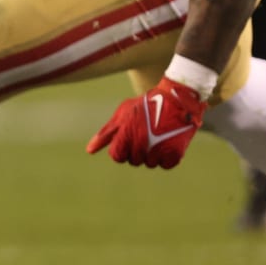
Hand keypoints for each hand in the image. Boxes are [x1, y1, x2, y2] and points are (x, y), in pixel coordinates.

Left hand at [85, 76, 208, 168]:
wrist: (176, 99)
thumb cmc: (145, 106)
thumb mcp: (122, 115)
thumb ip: (105, 134)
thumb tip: (89, 151)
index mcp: (126, 135)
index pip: (117, 156)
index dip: (121, 149)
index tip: (128, 140)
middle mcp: (141, 144)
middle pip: (134, 161)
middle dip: (137, 151)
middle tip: (145, 134)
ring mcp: (158, 149)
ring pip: (150, 163)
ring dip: (152, 154)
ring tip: (157, 136)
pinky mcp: (175, 153)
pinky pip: (165, 165)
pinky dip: (166, 157)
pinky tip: (167, 143)